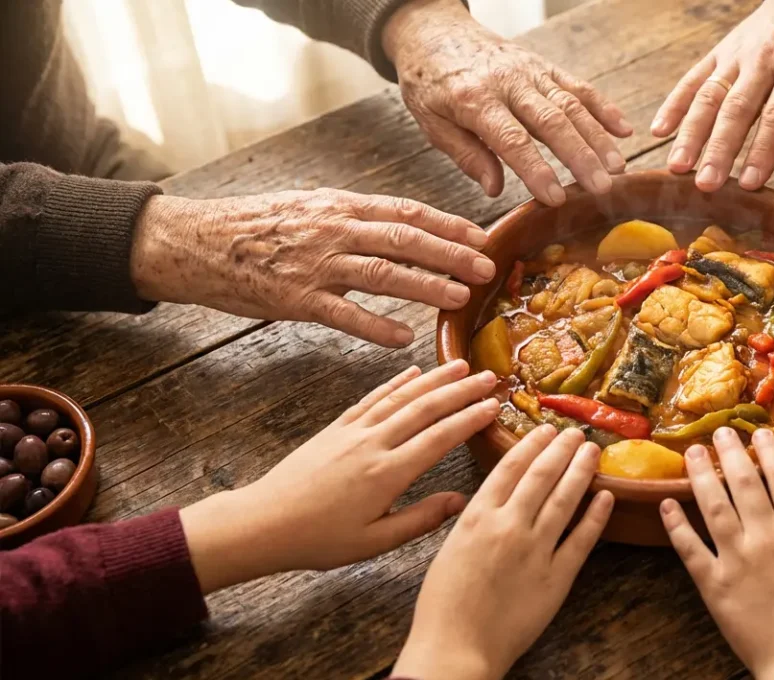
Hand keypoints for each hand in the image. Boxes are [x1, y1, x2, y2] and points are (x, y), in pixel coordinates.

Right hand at [130, 190, 494, 346]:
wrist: (194, 241)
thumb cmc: (254, 226)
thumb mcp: (308, 207)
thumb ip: (353, 217)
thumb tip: (400, 225)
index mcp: (340, 205)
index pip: (407, 211)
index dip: (448, 224)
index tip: (482, 236)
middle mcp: (333, 230)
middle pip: (405, 239)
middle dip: (451, 254)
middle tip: (487, 269)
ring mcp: (315, 264)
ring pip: (383, 273)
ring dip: (425, 286)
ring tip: (459, 299)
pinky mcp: (295, 298)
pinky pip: (344, 314)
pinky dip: (377, 327)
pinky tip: (404, 338)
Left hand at [179, 361, 499, 591]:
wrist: (264, 523)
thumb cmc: (319, 539)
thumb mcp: (374, 541)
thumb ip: (421, 519)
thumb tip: (461, 501)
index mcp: (387, 474)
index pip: (439, 438)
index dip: (469, 418)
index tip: (494, 406)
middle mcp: (373, 444)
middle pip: (425, 408)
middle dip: (461, 390)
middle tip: (489, 376)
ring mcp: (353, 432)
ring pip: (401, 396)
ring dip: (434, 378)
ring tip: (460, 365)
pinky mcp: (336, 428)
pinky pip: (372, 398)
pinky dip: (395, 382)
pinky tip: (413, 371)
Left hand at [383, 0, 632, 205]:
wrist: (433, 32)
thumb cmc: (430, 83)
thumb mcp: (432, 123)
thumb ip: (465, 155)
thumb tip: (495, 190)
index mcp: (474, 100)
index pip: (512, 140)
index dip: (536, 171)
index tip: (556, 199)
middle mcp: (508, 83)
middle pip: (552, 122)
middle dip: (581, 157)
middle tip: (602, 188)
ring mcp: (530, 72)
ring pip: (571, 104)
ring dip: (598, 137)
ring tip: (617, 167)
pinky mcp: (543, 66)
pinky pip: (578, 86)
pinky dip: (603, 107)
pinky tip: (624, 129)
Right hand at [393, 426, 613, 679]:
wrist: (456, 648)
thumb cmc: (442, 604)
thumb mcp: (450, 548)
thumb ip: (475, 521)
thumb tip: (494, 500)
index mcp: (477, 516)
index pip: (510, 467)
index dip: (531, 445)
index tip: (545, 431)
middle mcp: (508, 525)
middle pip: (541, 476)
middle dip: (562, 449)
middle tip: (577, 433)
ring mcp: (535, 550)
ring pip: (564, 499)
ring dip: (581, 471)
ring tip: (592, 452)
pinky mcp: (556, 577)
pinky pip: (581, 540)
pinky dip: (596, 516)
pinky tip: (606, 497)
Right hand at [652, 0, 773, 190]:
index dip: (763, 151)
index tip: (749, 184)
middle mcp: (764, 61)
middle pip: (737, 109)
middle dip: (719, 149)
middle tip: (706, 183)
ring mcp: (736, 56)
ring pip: (709, 96)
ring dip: (690, 133)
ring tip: (677, 166)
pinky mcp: (718, 52)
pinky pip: (692, 78)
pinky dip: (673, 104)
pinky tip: (659, 131)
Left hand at [661, 428, 773, 679]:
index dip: (769, 450)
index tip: (758, 433)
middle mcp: (767, 537)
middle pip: (743, 482)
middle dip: (730, 451)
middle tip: (719, 431)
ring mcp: (737, 559)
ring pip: (713, 506)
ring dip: (700, 475)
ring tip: (692, 453)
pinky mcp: (713, 584)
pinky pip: (690, 548)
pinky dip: (675, 525)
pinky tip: (665, 504)